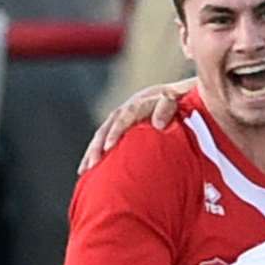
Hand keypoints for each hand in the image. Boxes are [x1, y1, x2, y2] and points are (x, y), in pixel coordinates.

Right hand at [77, 77, 194, 173]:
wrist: (177, 94)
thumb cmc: (180, 100)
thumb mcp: (177, 100)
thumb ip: (168, 108)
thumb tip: (157, 124)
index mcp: (140, 103)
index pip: (124, 117)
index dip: (115, 131)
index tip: (108, 147)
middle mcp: (127, 109)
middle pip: (107, 127)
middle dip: (97, 146)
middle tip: (91, 165)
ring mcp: (122, 117)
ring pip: (102, 134)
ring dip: (92, 151)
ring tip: (84, 171)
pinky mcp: (122, 126)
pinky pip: (105, 140)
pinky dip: (96, 152)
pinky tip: (89, 169)